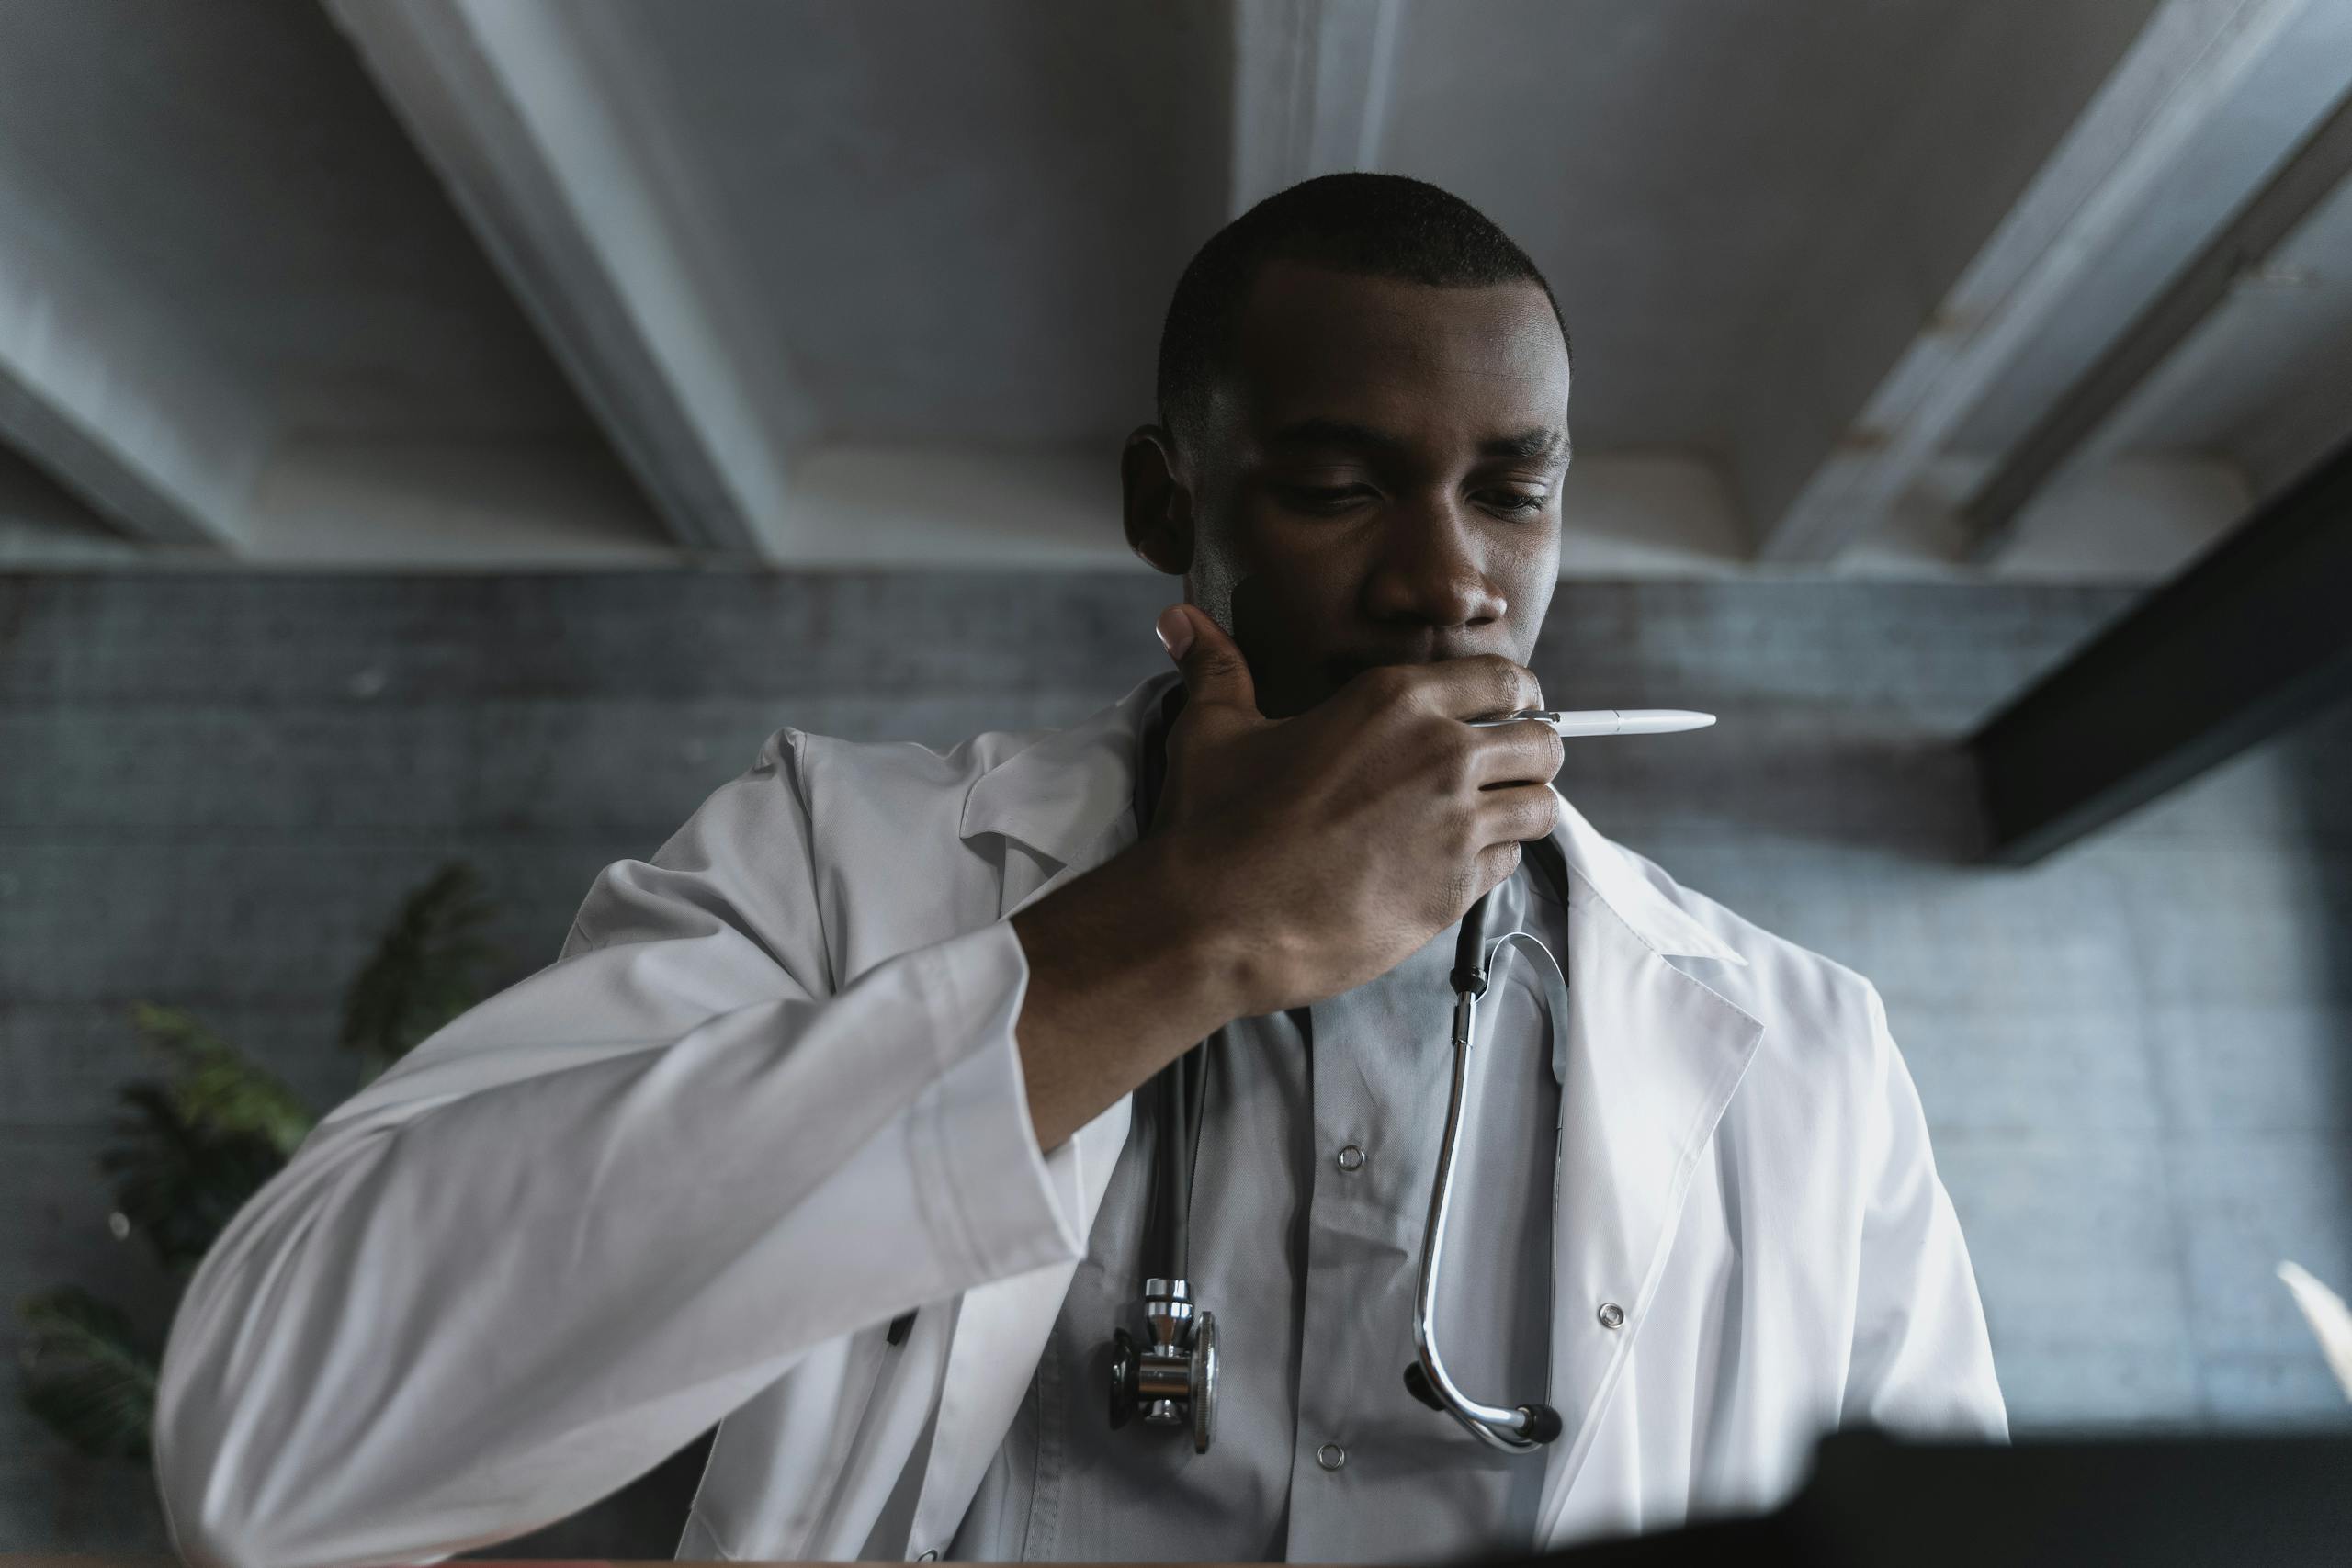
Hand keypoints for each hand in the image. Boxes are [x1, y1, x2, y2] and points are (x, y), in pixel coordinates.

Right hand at [1148, 602, 1562, 1016]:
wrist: (1216, 923)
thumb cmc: (1214, 825)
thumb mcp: (1213, 731)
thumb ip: (1216, 667)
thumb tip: (1179, 620)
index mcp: (1392, 701)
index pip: (1505, 679)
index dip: (1518, 693)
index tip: (1513, 707)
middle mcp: (1439, 756)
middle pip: (1543, 742)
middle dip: (1532, 752)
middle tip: (1508, 767)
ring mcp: (1453, 827)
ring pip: (1541, 806)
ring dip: (1523, 809)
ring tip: (1493, 817)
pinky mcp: (1453, 890)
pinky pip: (1511, 863)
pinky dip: (1495, 861)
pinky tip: (1457, 861)